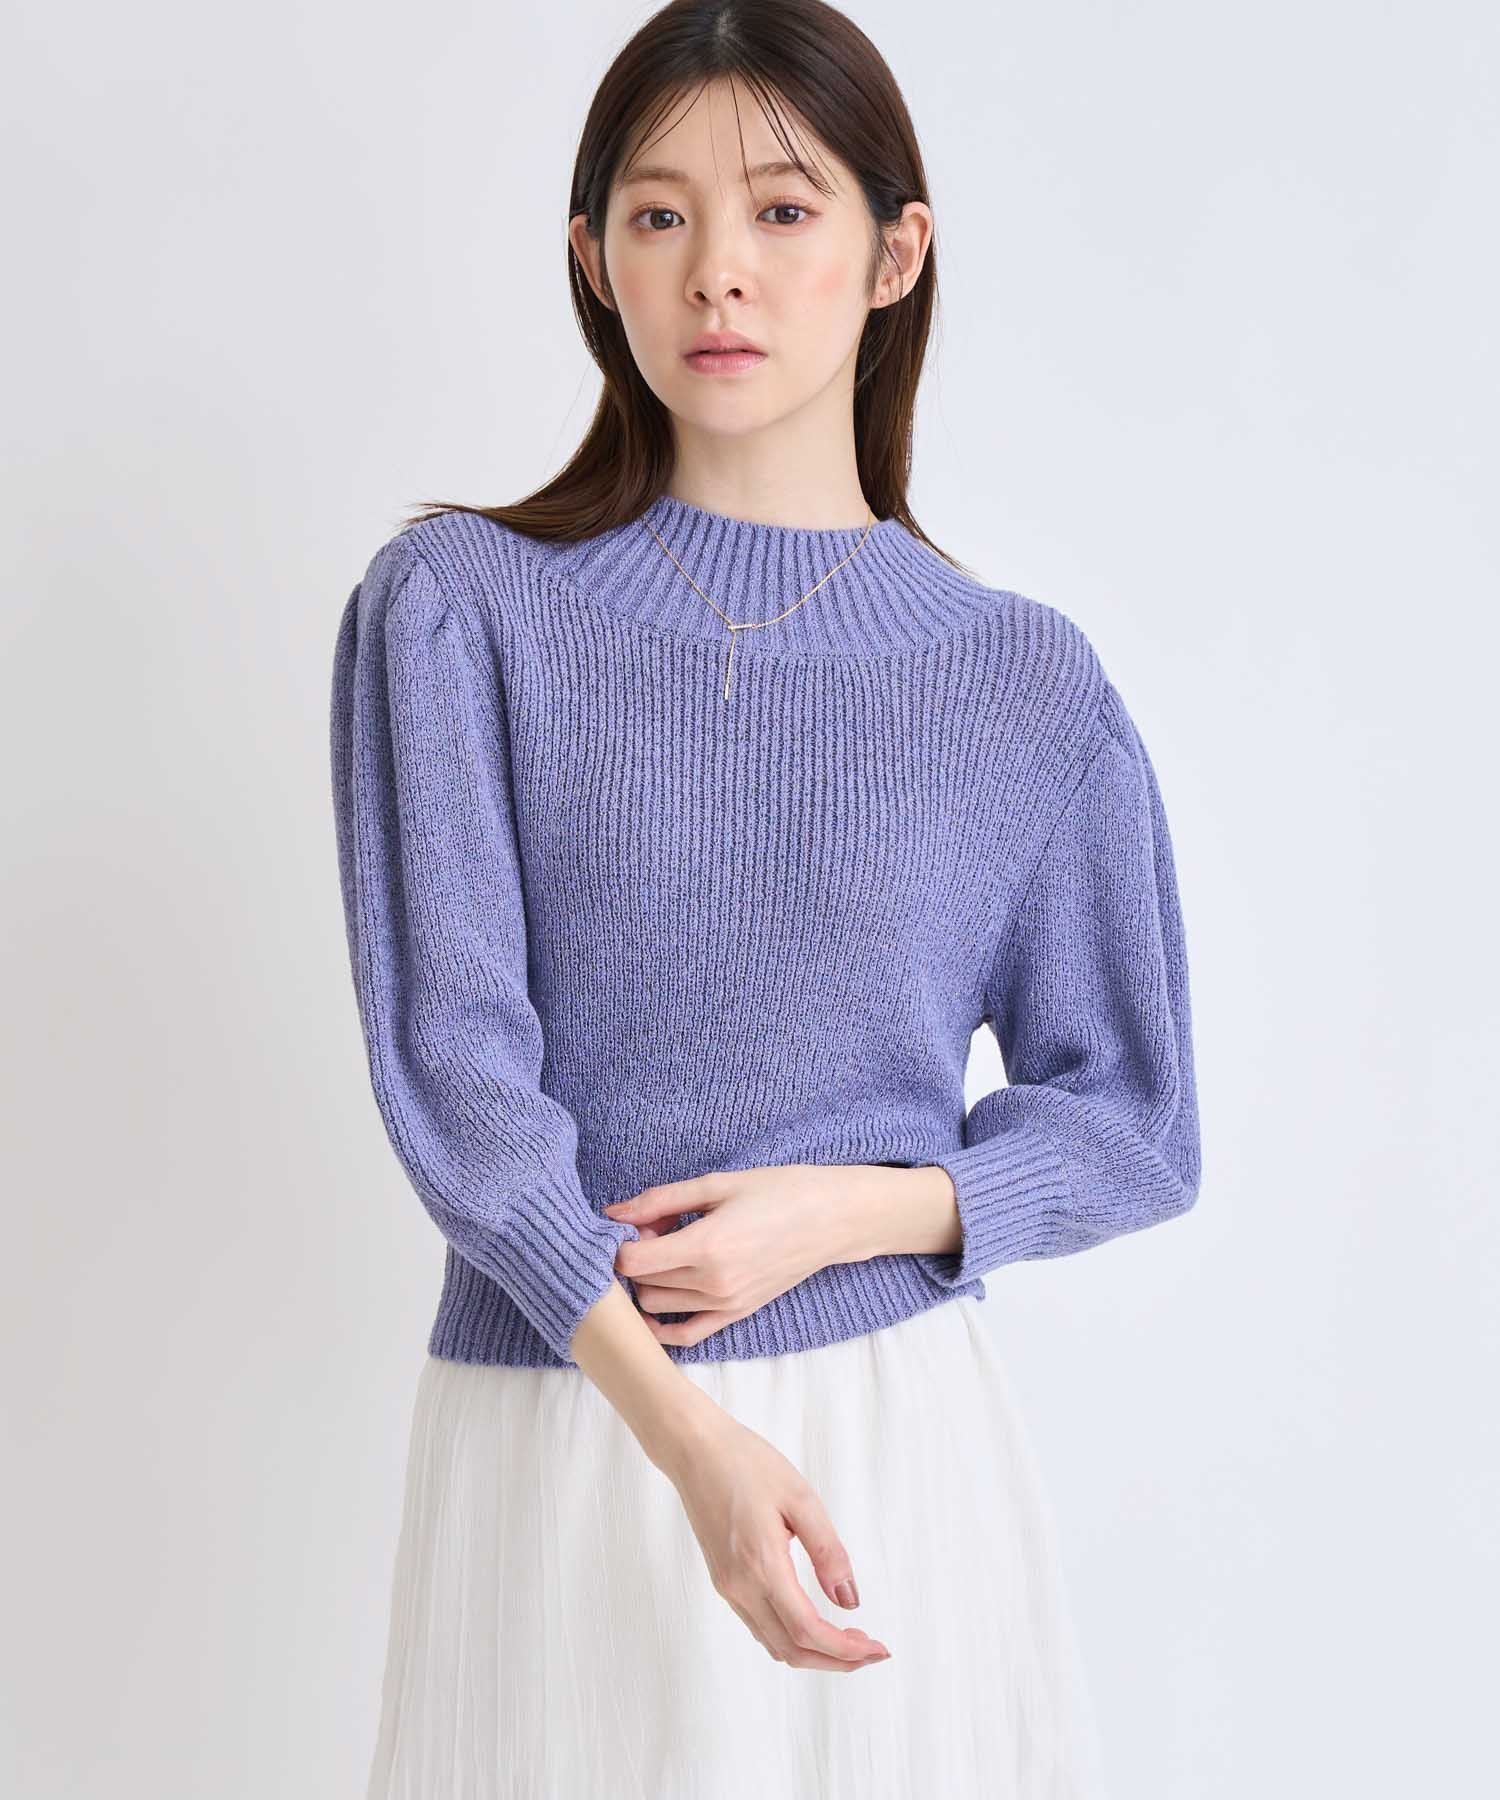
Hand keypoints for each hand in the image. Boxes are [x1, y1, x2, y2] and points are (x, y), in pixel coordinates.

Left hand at [603, 1163, 879, 1346]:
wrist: (832, 1219)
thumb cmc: (779, 1191)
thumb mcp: (717, 1184)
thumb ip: (660, 1199)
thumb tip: (612, 1213)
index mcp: (706, 1246)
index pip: (632, 1263)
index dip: (621, 1241)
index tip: (636, 1222)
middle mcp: (713, 1283)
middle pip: (642, 1282)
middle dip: (636, 1255)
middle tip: (655, 1228)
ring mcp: (725, 1304)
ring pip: (656, 1306)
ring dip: (649, 1280)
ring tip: (670, 1251)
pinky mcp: (736, 1314)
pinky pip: (685, 1334)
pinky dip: (662, 1324)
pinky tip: (658, 1299)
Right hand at [657, 1394, 892, 1672]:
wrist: (695, 1450)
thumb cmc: (745, 1463)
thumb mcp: (800, 1497)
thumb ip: (827, 1551)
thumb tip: (849, 1600)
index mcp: (761, 1563)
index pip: (807, 1630)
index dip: (845, 1649)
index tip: (878, 1649)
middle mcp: (740, 1586)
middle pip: (791, 1649)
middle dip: (835, 1660)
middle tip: (870, 1651)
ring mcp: (728, 1587)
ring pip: (774, 1644)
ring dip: (813, 1652)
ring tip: (849, 1640)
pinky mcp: (724, 1581)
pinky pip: (760, 1626)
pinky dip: (791, 1637)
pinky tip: (813, 1622)